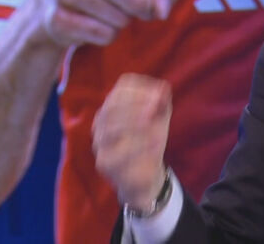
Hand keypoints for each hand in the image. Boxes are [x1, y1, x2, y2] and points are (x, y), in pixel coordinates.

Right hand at [29, 0, 182, 48]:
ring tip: (106, 6)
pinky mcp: (58, 20)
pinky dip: (108, 33)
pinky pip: (106, 35)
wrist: (60, 2)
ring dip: (122, 19)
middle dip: (142, 6)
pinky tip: (93, 20)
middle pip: (138, 0)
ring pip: (121, 19)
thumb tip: (160, 11)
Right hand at [92, 73, 171, 209]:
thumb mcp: (159, 120)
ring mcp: (99, 144)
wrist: (143, 176)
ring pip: (110, 129)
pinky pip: (117, 154)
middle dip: (135, 104)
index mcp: (112, 109)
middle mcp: (100, 125)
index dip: (139, 90)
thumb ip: (162, 103)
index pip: (119, 91)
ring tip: (153, 123)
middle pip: (110, 108)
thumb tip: (163, 88)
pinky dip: (139, 146)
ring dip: (134, 123)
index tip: (159, 93)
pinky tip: (157, 143)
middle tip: (155, 106)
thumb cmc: (149, 142)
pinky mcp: (103, 163)